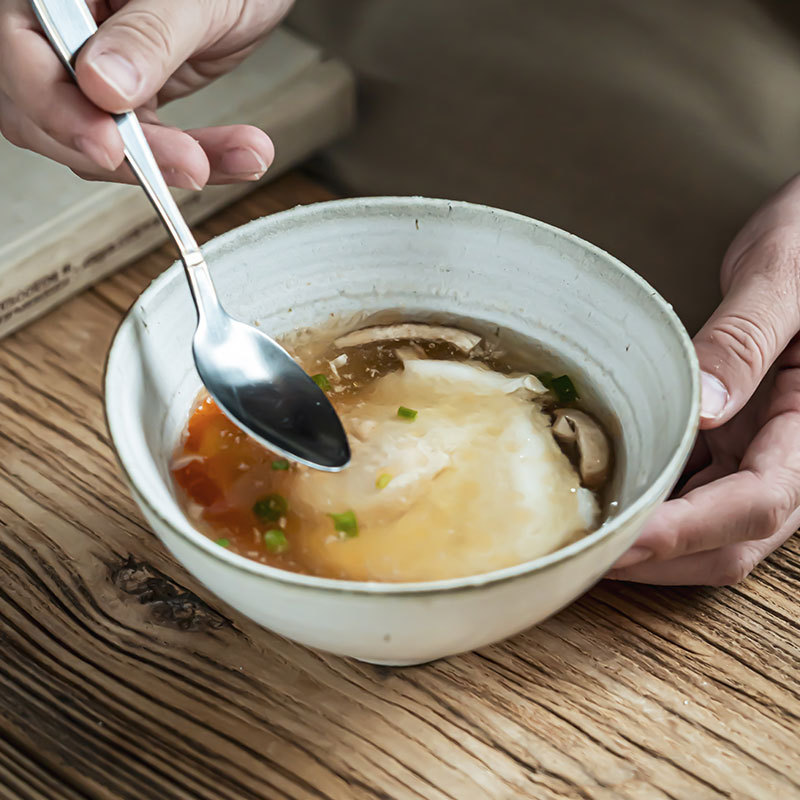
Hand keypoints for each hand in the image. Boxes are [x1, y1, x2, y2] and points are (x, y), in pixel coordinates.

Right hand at [0, 0, 291, 187]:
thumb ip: (147, 36)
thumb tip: (103, 85)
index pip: (23, 55)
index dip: (59, 110)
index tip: (110, 146)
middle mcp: (65, 31)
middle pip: (47, 113)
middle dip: (125, 152)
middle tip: (190, 165)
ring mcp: (93, 70)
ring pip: (100, 141)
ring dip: (172, 163)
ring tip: (242, 156)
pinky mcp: (130, 101)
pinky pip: (148, 147)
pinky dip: (195, 158)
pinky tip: (238, 157)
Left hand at [609, 175, 799, 584]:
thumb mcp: (786, 278)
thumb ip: (745, 341)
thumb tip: (704, 405)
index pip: (758, 503)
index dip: (685, 531)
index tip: (620, 540)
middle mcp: (798, 454)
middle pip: (733, 540)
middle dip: (659, 560)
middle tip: (584, 558)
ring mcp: (769, 452)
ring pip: (716, 532)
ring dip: (654, 549)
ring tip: (588, 541)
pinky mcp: (743, 442)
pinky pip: (701, 494)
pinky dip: (657, 510)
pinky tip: (613, 501)